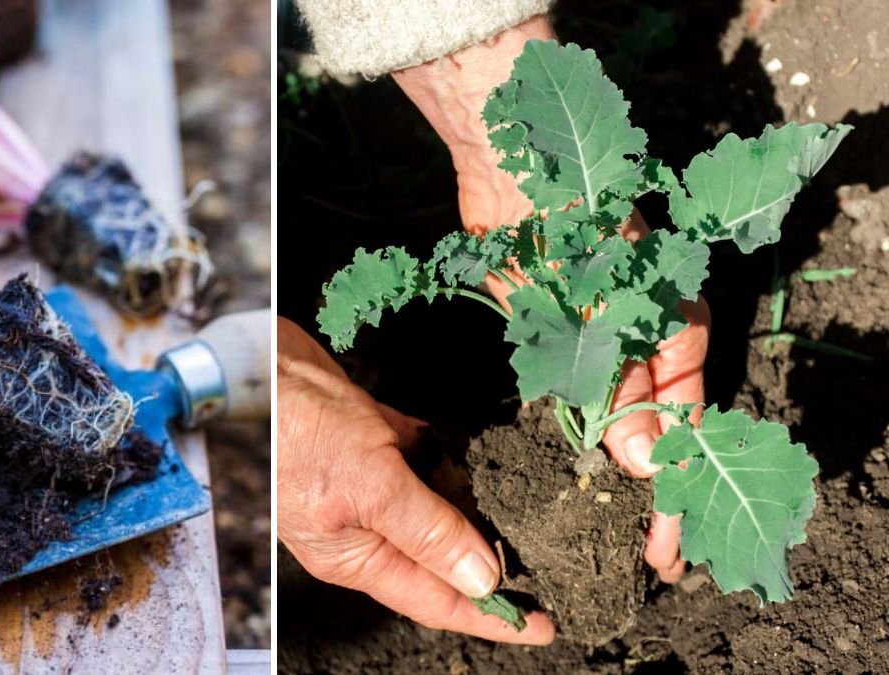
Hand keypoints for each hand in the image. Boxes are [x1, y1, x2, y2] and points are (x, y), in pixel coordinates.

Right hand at [277, 318, 554, 644]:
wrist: (262, 363)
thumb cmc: (296, 428)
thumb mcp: (371, 487)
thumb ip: (428, 532)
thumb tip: (481, 578)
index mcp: (357, 554)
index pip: (436, 599)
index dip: (490, 616)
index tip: (541, 626)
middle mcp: (366, 525)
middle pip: (441, 558)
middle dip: (492, 565)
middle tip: (550, 568)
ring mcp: (371, 482)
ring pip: (437, 508)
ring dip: (477, 507)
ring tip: (528, 515)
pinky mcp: (374, 439)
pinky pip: (425, 457)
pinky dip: (452, 456)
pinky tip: (478, 453)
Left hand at [392, 14, 705, 583]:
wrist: (516, 178)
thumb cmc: (570, 228)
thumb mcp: (602, 316)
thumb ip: (619, 387)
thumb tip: (638, 461)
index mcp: (678, 331)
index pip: (686, 426)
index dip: (674, 489)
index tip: (665, 546)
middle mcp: (649, 343)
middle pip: (659, 435)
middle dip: (651, 496)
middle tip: (641, 559)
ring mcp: (607, 343)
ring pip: (618, 426)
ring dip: (612, 479)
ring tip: (606, 537)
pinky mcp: (564, 341)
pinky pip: (579, 403)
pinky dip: (578, 442)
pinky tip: (570, 481)